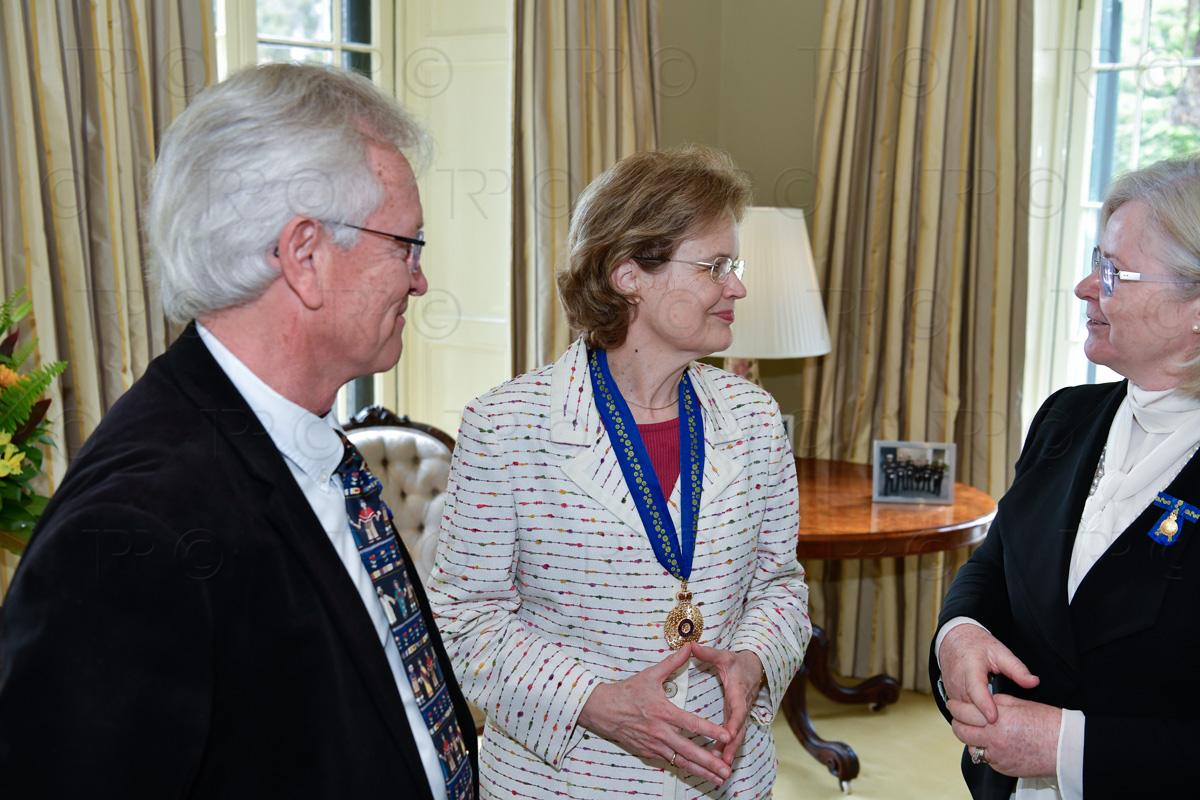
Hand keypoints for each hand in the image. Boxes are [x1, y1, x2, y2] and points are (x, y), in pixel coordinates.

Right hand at [577, 644, 732, 784]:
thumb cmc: (626, 692)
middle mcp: (660, 732)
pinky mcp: (648, 752)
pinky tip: (699, 773)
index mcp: (663, 712)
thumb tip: (688, 646)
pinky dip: (685, 768)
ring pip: (681, 761)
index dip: (711, 731)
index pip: (691, 723)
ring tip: (719, 779)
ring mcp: (654, 745)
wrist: (600, 709)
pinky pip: (670, 762)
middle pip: (689, 751)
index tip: (727, 736)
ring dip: (701, 771)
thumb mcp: (650, 675)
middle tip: (727, 771)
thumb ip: (672, 662)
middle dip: (710, 762)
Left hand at [690, 644, 763, 765]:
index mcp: (738, 691)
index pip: (738, 709)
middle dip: (731, 745)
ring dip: (729, 750)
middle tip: (723, 760)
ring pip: (737, 735)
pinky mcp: (737, 718)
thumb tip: (691, 645)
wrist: (755, 667)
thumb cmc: (738, 662)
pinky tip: (717, 759)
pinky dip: (728, 747)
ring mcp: (741, 714)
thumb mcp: (723, 656)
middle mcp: (742, 706)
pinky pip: (734, 735)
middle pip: (739, 729)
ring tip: (719, 766)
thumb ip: (707, 652)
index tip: (728, 734)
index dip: (734, 722)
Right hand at [939, 624, 1038, 724]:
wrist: (954, 640)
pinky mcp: (950, 696)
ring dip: (978, 719)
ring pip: (964, 711)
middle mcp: (958, 680)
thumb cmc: (978, 645)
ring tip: (997, 724)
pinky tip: (986, 719)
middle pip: (969, 705)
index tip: (994, 718)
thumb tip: (1034, 682)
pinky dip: (972, 716)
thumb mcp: (1000, 652)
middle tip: (1004, 727)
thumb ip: (1017, 668)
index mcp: (971, 667)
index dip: (984, 704)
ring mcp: (951, 689)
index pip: (976, 689)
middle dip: (983, 718)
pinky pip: (961, 711)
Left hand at [949, 694, 1059, 777]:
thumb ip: (995, 703)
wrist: (1066, 748)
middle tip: (960, 718)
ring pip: (972, 748)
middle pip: (961, 732)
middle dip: (958, 724)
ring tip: (980, 731)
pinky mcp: (1004, 769)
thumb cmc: (1047, 723)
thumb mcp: (1018, 703)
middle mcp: (994, 739)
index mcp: (997, 718)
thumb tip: (981, 703)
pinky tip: (997, 744)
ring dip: (972, 740)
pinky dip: (987, 752)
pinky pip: (987, 760)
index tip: (953, 704)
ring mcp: (998, 756)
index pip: (964, 713)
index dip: (955, 707)